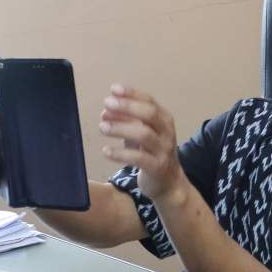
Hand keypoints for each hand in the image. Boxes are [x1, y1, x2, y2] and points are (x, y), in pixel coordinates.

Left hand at [99, 85, 185, 203]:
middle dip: (127, 106)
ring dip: (121, 128)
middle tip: (107, 104)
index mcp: (164, 119)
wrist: (168, 182)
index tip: (113, 89)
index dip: (132, 94)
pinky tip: (106, 150)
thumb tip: (105, 112)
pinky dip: (120, 153)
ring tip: (102, 127)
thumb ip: (126, 121)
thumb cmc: (151, 152)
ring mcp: (164, 150)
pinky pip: (138, 158)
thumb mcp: (141, 133)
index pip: (149, 101)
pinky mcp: (157, 167)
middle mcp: (167, 132)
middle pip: (149, 114)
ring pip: (143, 134)